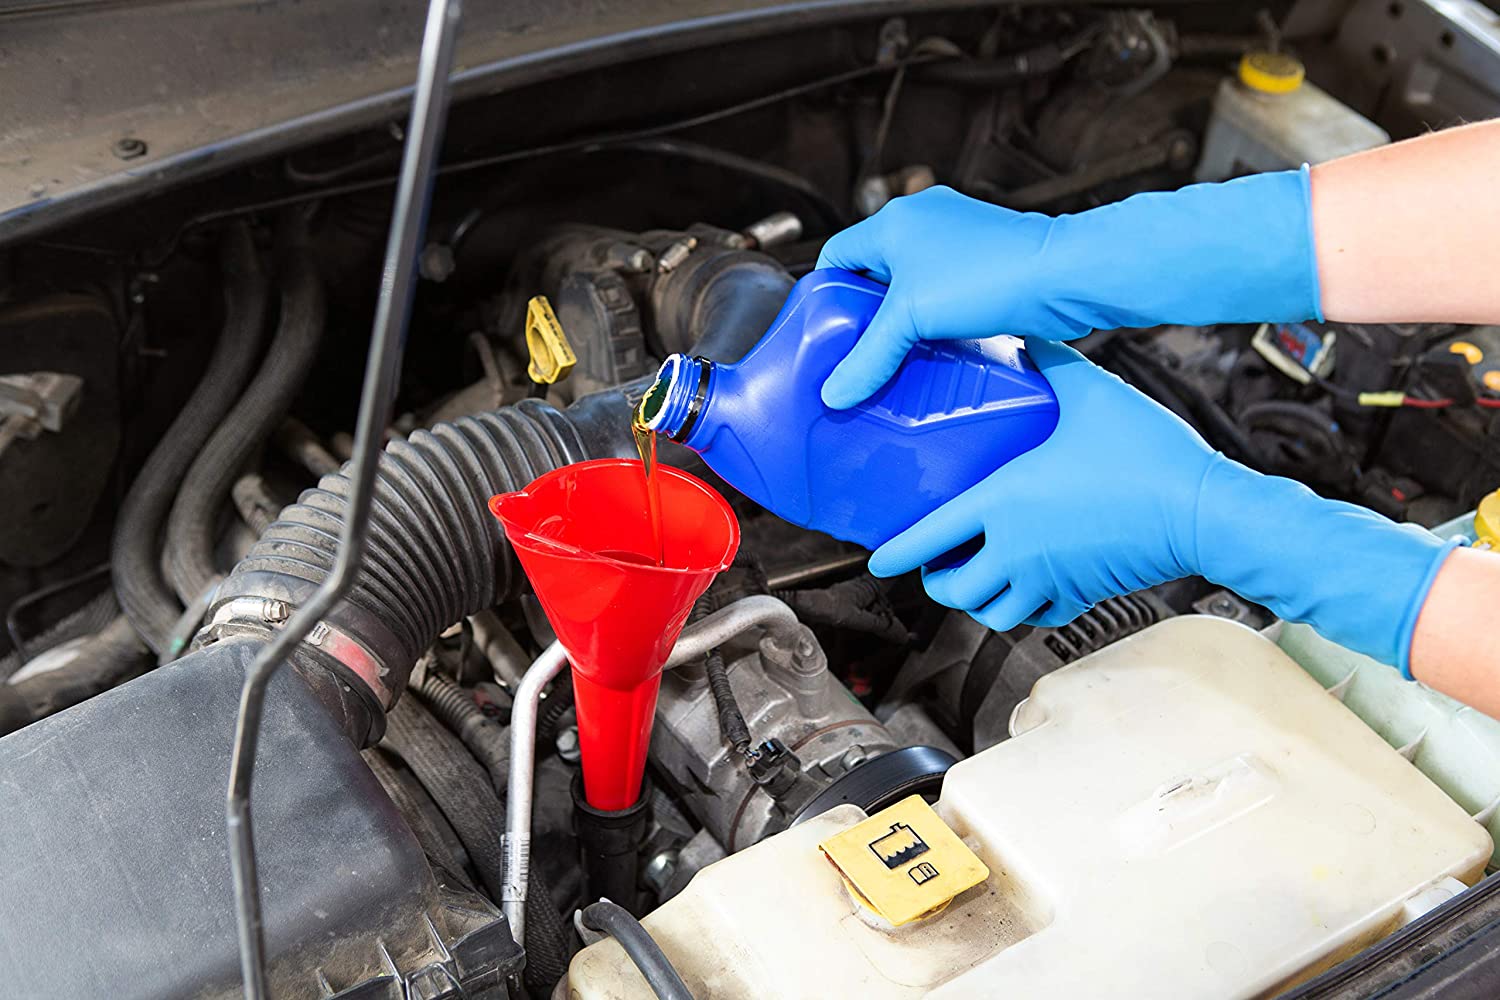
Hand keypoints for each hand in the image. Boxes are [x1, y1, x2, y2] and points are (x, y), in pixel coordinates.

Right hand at [817, 170, 1321, 408]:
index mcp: (893, 221)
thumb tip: (834, 394)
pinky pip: (944, 291)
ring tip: (897, 358)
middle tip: (858, 354)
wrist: (1064, 275)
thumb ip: (869, 357)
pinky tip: (937, 350)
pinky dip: (936, 318)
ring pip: (911, 284)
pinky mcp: (986, 261)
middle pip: (874, 273)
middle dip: (865, 314)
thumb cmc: (989, 277)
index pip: (836, 256)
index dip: (826, 295)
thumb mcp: (913, 319)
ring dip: (904, 319)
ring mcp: (957, 238)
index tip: (823, 332)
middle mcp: (922, 221)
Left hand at [868, 338, 1213, 628]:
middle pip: (953, 588)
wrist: (1205, 512)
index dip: (897, 552)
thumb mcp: (1092, 394)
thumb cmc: (1150, 455)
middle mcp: (1019, 549)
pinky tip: (1024, 586)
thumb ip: (1051, 360)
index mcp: (1006, 502)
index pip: (931, 537)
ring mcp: (1050, 578)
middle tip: (933, 563)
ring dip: (975, 599)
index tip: (876, 559)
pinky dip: (1021, 608)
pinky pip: (1036, 616)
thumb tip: (1029, 333)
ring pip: (991, 612)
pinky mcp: (1082, 595)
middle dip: (935, 580)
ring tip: (973, 577)